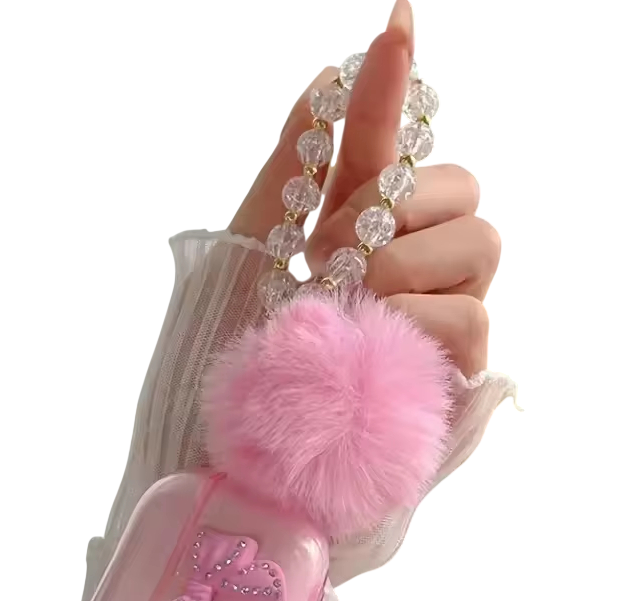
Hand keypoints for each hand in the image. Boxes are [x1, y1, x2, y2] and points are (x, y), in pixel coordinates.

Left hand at [230, 0, 497, 376]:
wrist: (240, 443)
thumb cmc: (236, 351)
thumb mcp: (249, 248)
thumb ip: (291, 164)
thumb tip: (328, 73)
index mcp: (356, 228)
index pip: (389, 145)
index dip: (393, 86)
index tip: (397, 17)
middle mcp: (411, 260)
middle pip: (460, 183)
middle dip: (396, 203)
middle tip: (328, 251)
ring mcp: (441, 310)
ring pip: (479, 240)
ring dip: (401, 264)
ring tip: (347, 305)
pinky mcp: (460, 367)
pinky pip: (470, 313)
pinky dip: (416, 321)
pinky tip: (376, 344)